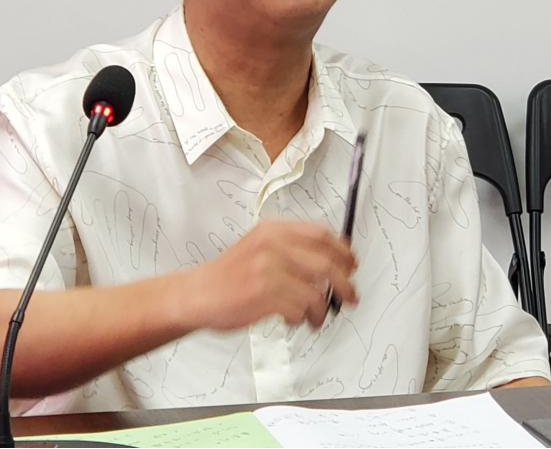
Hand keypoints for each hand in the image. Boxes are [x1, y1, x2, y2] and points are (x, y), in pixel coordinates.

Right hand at [186, 220, 357, 330]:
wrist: (198, 293)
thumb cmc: (230, 274)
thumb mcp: (259, 246)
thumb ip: (290, 247)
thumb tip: (330, 259)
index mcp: (273, 230)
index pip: (321, 234)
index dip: (343, 250)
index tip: (351, 264)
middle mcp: (272, 245)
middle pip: (326, 262)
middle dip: (345, 284)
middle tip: (350, 296)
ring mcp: (268, 270)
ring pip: (316, 291)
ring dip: (323, 309)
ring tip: (317, 316)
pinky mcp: (263, 295)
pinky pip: (300, 309)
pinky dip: (303, 318)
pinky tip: (295, 320)